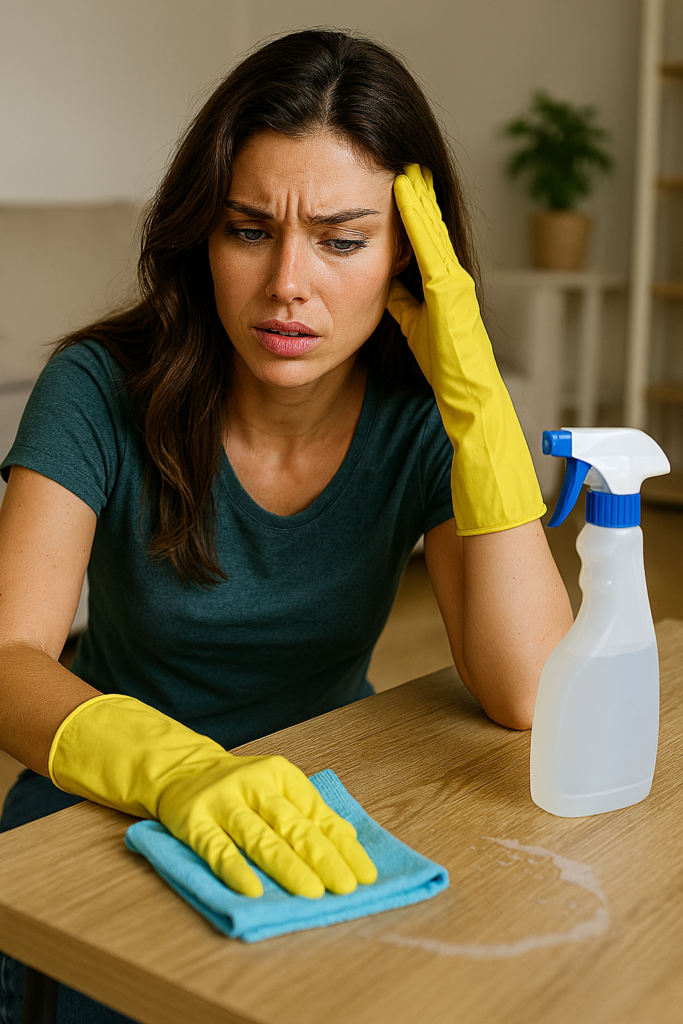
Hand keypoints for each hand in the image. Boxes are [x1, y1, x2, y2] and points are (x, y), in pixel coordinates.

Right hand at [50, 694, 376, 897]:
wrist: (181, 770)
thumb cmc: (241, 788)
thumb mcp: (276, 789)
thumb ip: (308, 813)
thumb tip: (348, 841)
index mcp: (281, 775)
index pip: (318, 815)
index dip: (343, 846)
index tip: (365, 875)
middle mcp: (254, 784)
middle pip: (293, 826)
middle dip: (323, 858)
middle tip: (345, 887)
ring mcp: (223, 801)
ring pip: (260, 838)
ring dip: (288, 867)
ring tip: (311, 893)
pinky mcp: (194, 821)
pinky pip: (217, 849)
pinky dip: (235, 870)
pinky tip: (252, 891)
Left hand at [387, 164, 544, 534]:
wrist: (474, 411)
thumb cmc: (448, 376)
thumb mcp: (417, 330)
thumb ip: (404, 306)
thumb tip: (385, 285)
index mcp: (444, 292)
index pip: (423, 244)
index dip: (410, 213)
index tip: (391, 181)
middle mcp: (453, 284)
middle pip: (429, 232)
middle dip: (415, 195)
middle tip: (396, 155)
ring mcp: (456, 289)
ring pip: (434, 235)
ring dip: (420, 200)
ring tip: (402, 165)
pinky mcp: (454, 300)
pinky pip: (433, 253)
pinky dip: (422, 223)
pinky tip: (407, 196)